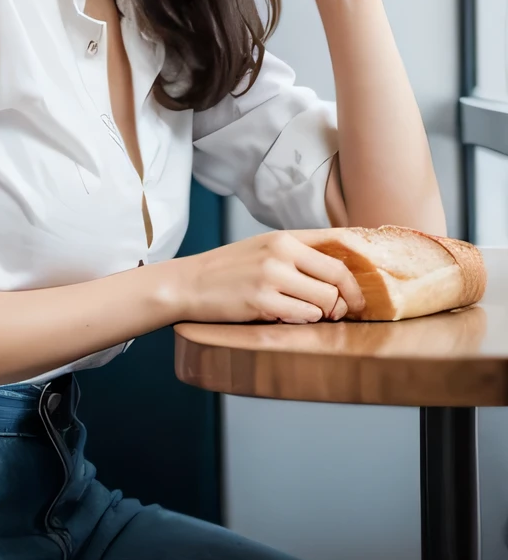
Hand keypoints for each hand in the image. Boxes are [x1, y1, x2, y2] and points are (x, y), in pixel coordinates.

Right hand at [174, 229, 365, 324]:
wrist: (189, 283)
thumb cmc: (229, 270)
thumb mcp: (264, 250)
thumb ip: (298, 254)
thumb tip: (341, 272)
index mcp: (284, 237)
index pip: (340, 241)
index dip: (361, 263)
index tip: (369, 281)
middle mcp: (281, 252)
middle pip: (339, 275)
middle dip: (348, 299)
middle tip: (344, 311)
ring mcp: (272, 276)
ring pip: (325, 300)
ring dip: (321, 313)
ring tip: (302, 313)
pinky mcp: (262, 301)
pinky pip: (304, 316)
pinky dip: (302, 321)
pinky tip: (285, 317)